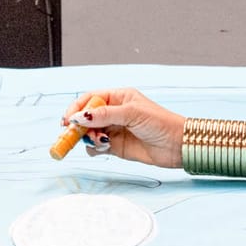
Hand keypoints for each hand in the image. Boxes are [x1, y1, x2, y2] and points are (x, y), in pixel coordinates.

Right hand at [64, 88, 183, 168]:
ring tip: (101, 141)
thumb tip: (79, 116)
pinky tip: (103, 148)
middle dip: (78, 125)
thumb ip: (104, 114)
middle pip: (86, 116)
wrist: (177, 146)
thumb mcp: (131, 113)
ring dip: (88, 137)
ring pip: (89, 132)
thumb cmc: (160, 123)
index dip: (77, 108)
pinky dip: (94, 148)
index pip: (90, 99)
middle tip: (72, 134)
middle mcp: (114, 112)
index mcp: (119, 97)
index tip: (69, 120)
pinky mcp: (115, 146)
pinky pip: (95, 146)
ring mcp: (114, 129)